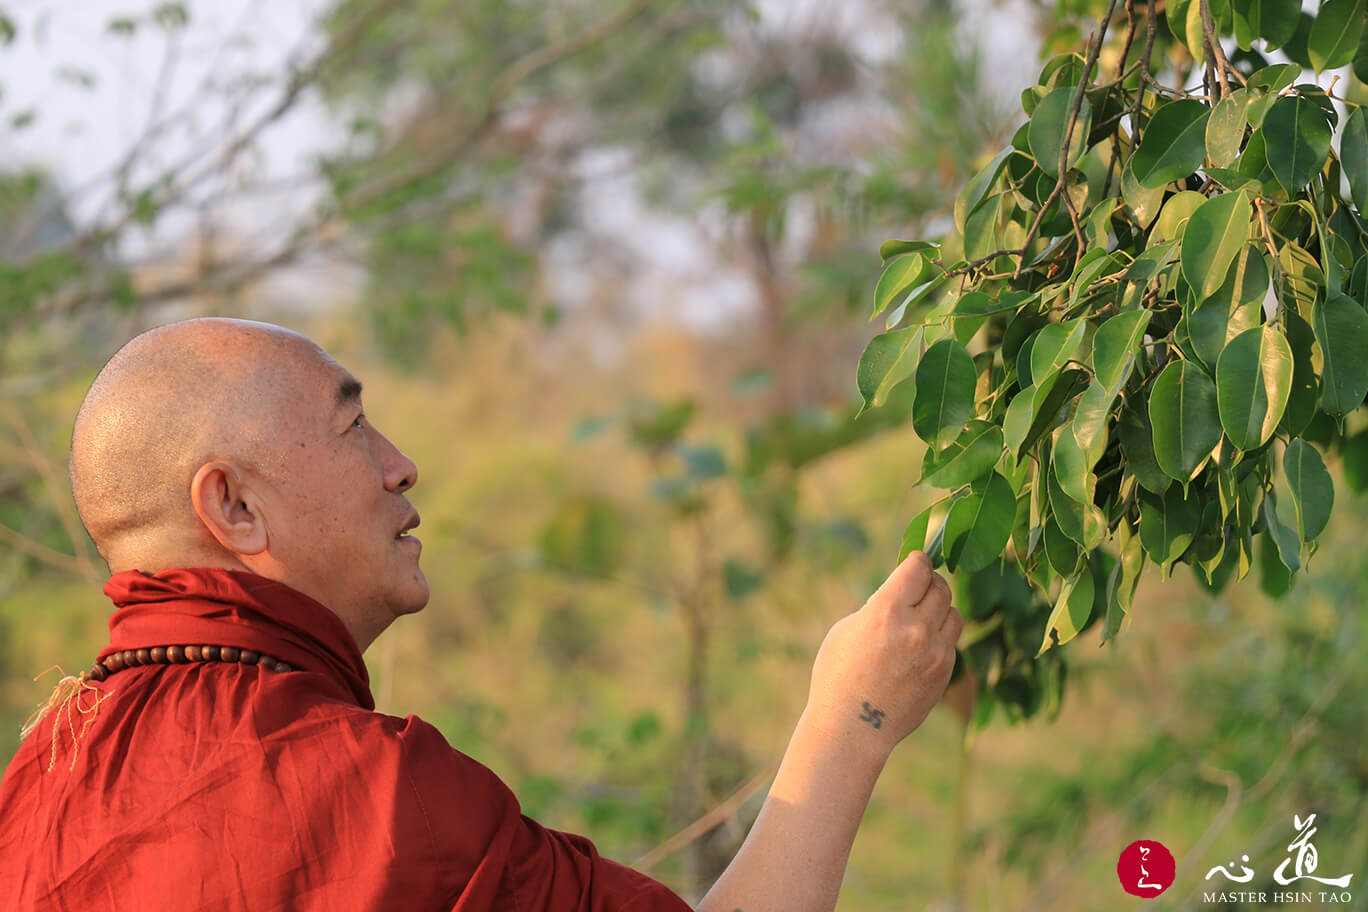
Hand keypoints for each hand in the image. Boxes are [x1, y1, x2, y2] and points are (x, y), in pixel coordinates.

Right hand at [802, 551, 961, 760]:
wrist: (853, 727)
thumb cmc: (838, 676)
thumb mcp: (847, 629)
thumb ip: (878, 607)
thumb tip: (902, 593)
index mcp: (886, 611)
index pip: (918, 568)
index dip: (916, 562)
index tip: (914, 564)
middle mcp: (916, 629)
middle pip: (941, 587)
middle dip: (929, 583)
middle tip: (918, 588)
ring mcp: (935, 653)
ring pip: (954, 613)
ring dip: (940, 609)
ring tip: (922, 617)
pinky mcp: (944, 673)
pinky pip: (951, 642)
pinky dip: (940, 637)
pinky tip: (920, 647)